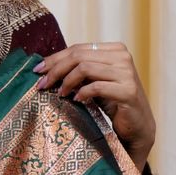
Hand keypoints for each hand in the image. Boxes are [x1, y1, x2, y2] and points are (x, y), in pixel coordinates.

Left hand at [34, 42, 155, 170]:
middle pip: (79, 56)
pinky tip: (76, 101)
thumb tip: (47, 66)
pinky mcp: (128, 91)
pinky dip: (82, 93)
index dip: (55, 58)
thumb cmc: (114, 103)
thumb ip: (80, 70)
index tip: (38, 70)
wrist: (137, 126)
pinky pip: (97, 87)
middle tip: (42, 84)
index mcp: (114, 50)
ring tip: (59, 94)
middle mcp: (122, 57)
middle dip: (56, 70)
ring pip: (85, 68)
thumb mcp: (95, 81)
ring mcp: (127, 73)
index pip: (78, 48)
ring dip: (67, 82)